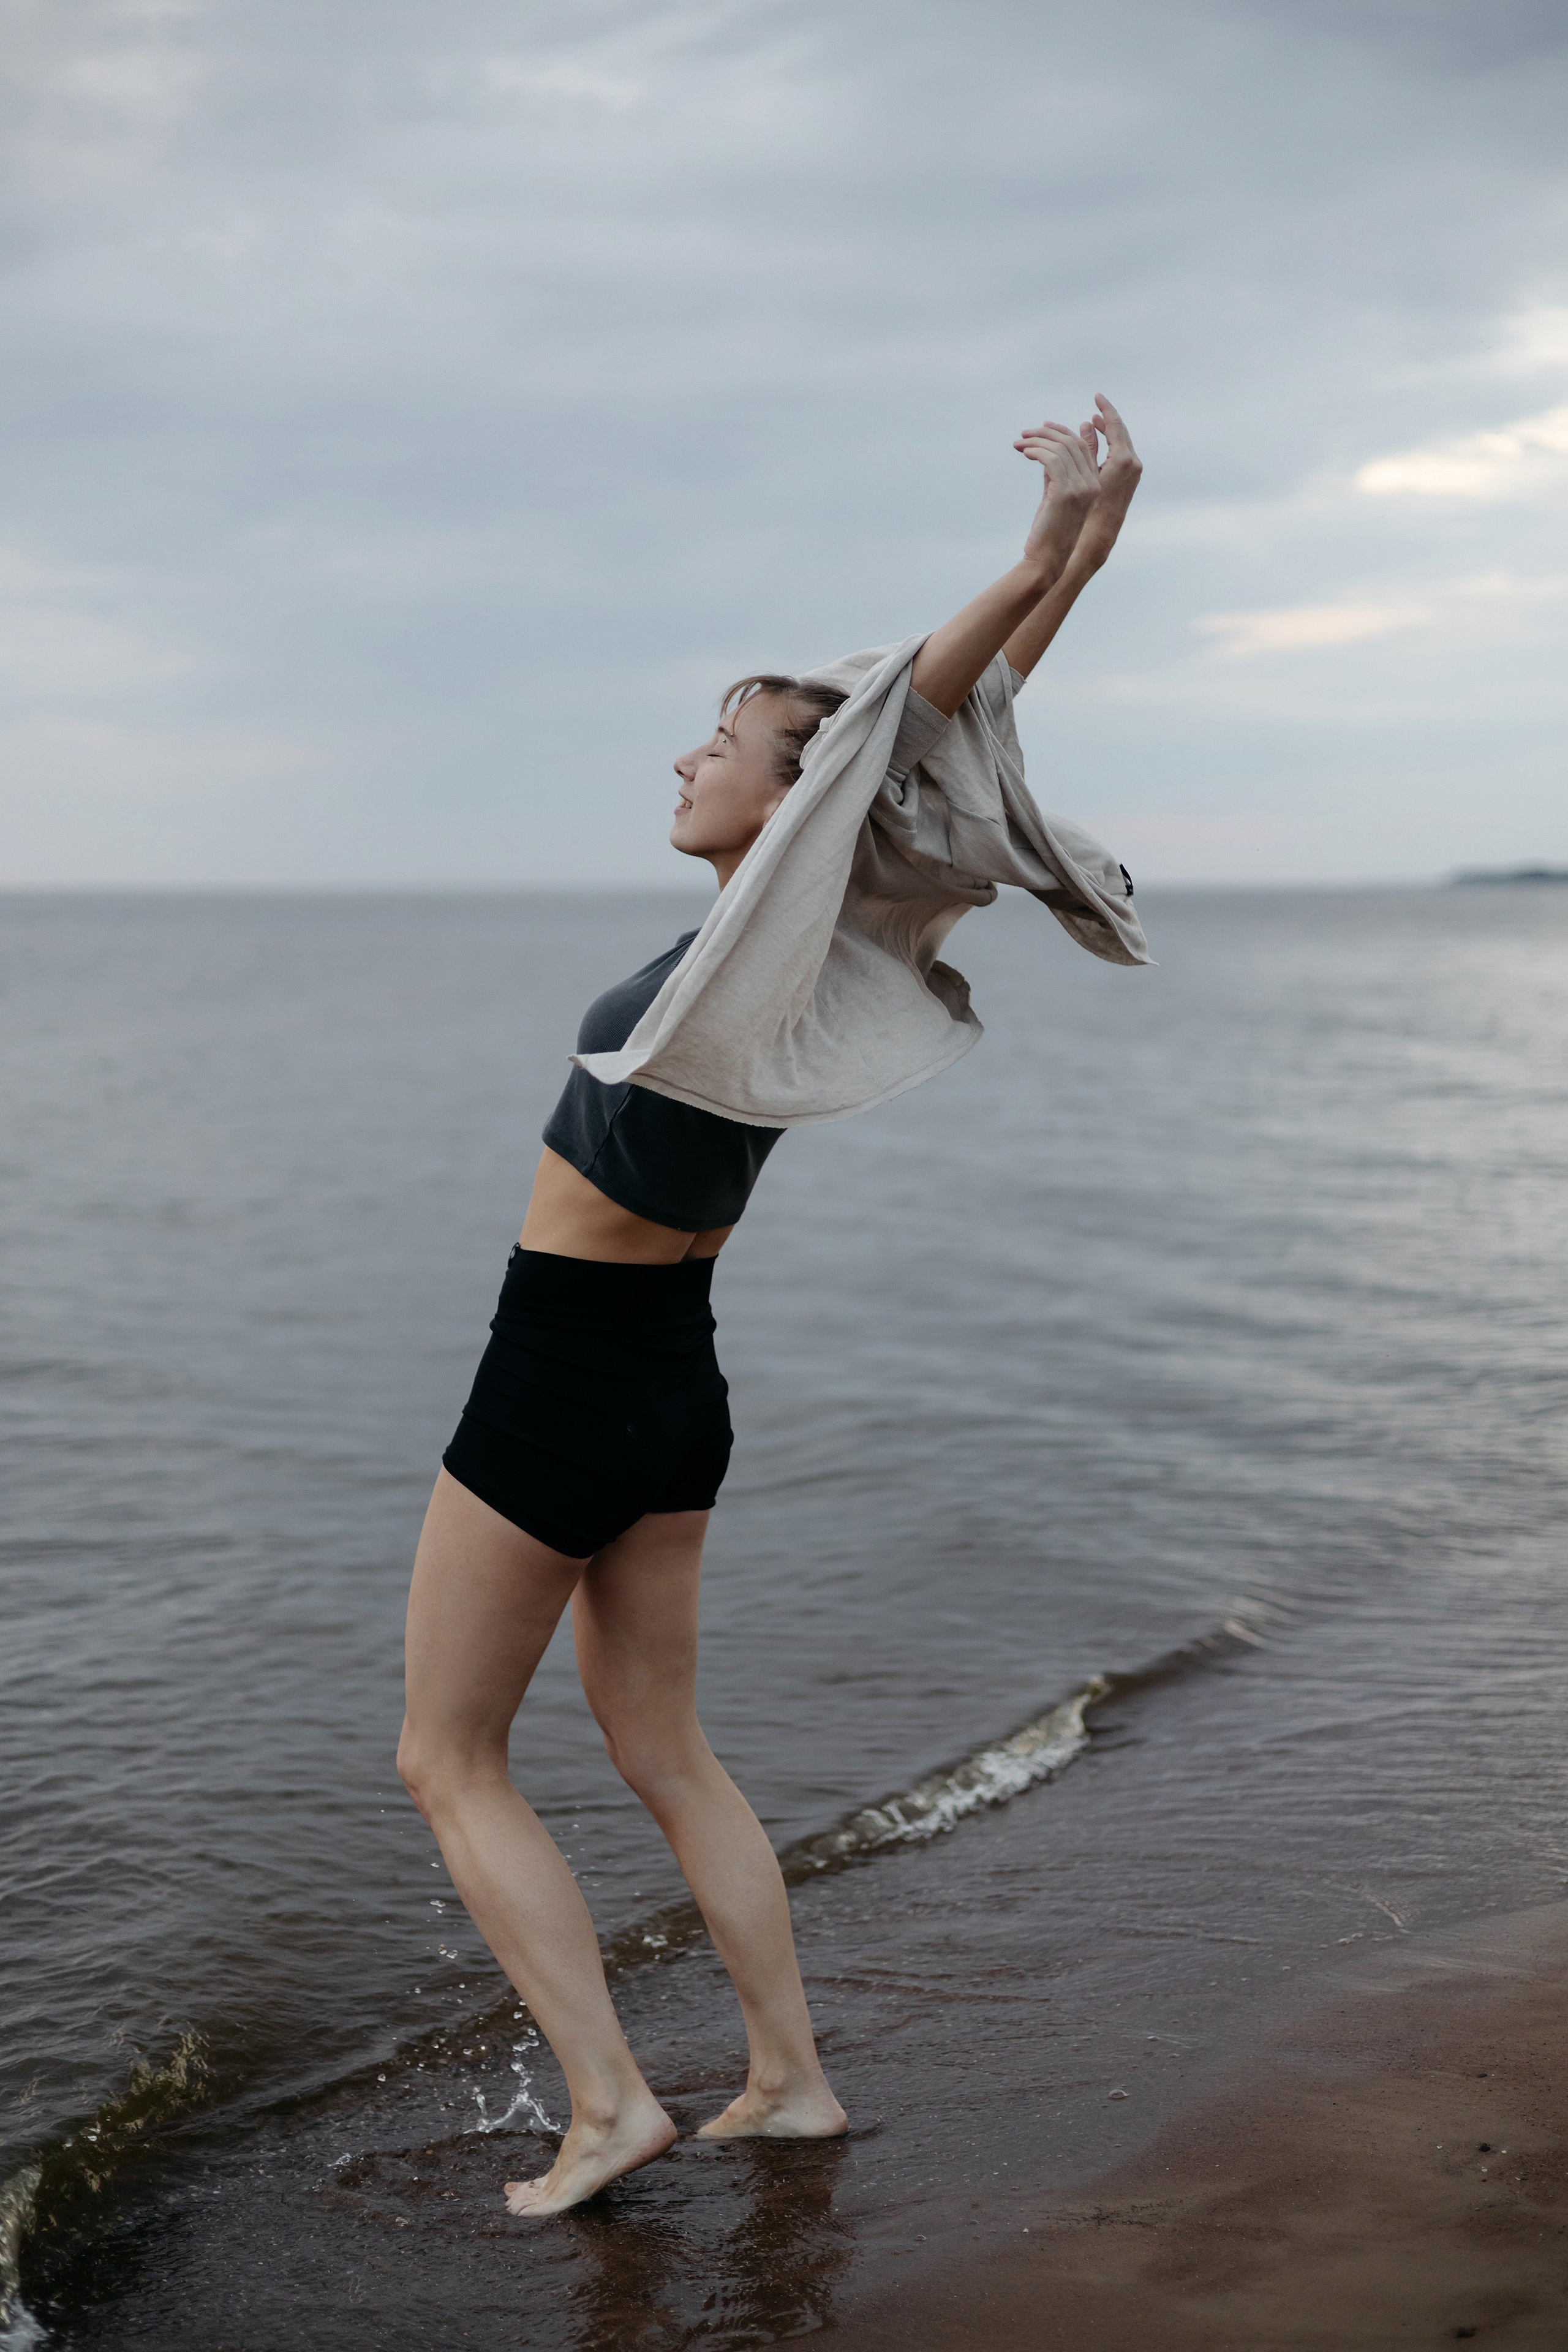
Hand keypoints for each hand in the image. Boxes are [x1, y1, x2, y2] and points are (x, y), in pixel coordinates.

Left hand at [1016, 395, 1141, 568]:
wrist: (1046, 560)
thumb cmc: (1048, 531)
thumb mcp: (1054, 496)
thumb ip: (1054, 474)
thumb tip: (1044, 451)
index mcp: (1094, 484)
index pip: (1081, 446)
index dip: (1061, 432)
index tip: (1040, 428)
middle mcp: (1092, 484)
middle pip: (1072, 443)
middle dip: (1046, 433)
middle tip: (1024, 434)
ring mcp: (1081, 488)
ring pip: (1060, 449)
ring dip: (1037, 441)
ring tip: (1019, 443)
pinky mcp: (1065, 493)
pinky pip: (1051, 459)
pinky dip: (1036, 451)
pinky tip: (1024, 453)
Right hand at [1083, 394, 1141, 523]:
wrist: (1101, 533)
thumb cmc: (1089, 506)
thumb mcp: (1086, 473)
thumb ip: (1088, 447)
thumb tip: (1088, 423)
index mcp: (1123, 460)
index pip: (1116, 425)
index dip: (1105, 409)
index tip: (1097, 397)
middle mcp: (1133, 463)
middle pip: (1121, 431)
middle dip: (1107, 418)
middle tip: (1096, 407)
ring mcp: (1134, 470)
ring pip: (1121, 441)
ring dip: (1108, 430)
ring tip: (1095, 422)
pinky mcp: (1131, 477)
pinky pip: (1121, 452)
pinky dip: (1111, 443)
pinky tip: (1100, 442)